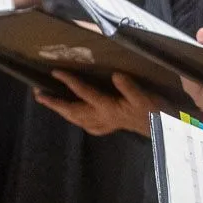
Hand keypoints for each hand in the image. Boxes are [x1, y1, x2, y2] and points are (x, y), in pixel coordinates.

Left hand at [35, 71, 167, 136]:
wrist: (163, 130)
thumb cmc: (155, 112)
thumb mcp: (146, 97)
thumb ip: (130, 87)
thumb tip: (116, 75)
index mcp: (109, 108)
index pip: (85, 93)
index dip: (70, 82)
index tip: (56, 72)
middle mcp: (102, 117)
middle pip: (73, 110)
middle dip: (54, 103)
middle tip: (38, 94)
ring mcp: (104, 124)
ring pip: (76, 118)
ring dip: (61, 111)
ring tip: (48, 101)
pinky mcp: (108, 127)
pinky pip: (86, 124)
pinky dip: (76, 119)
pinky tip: (75, 116)